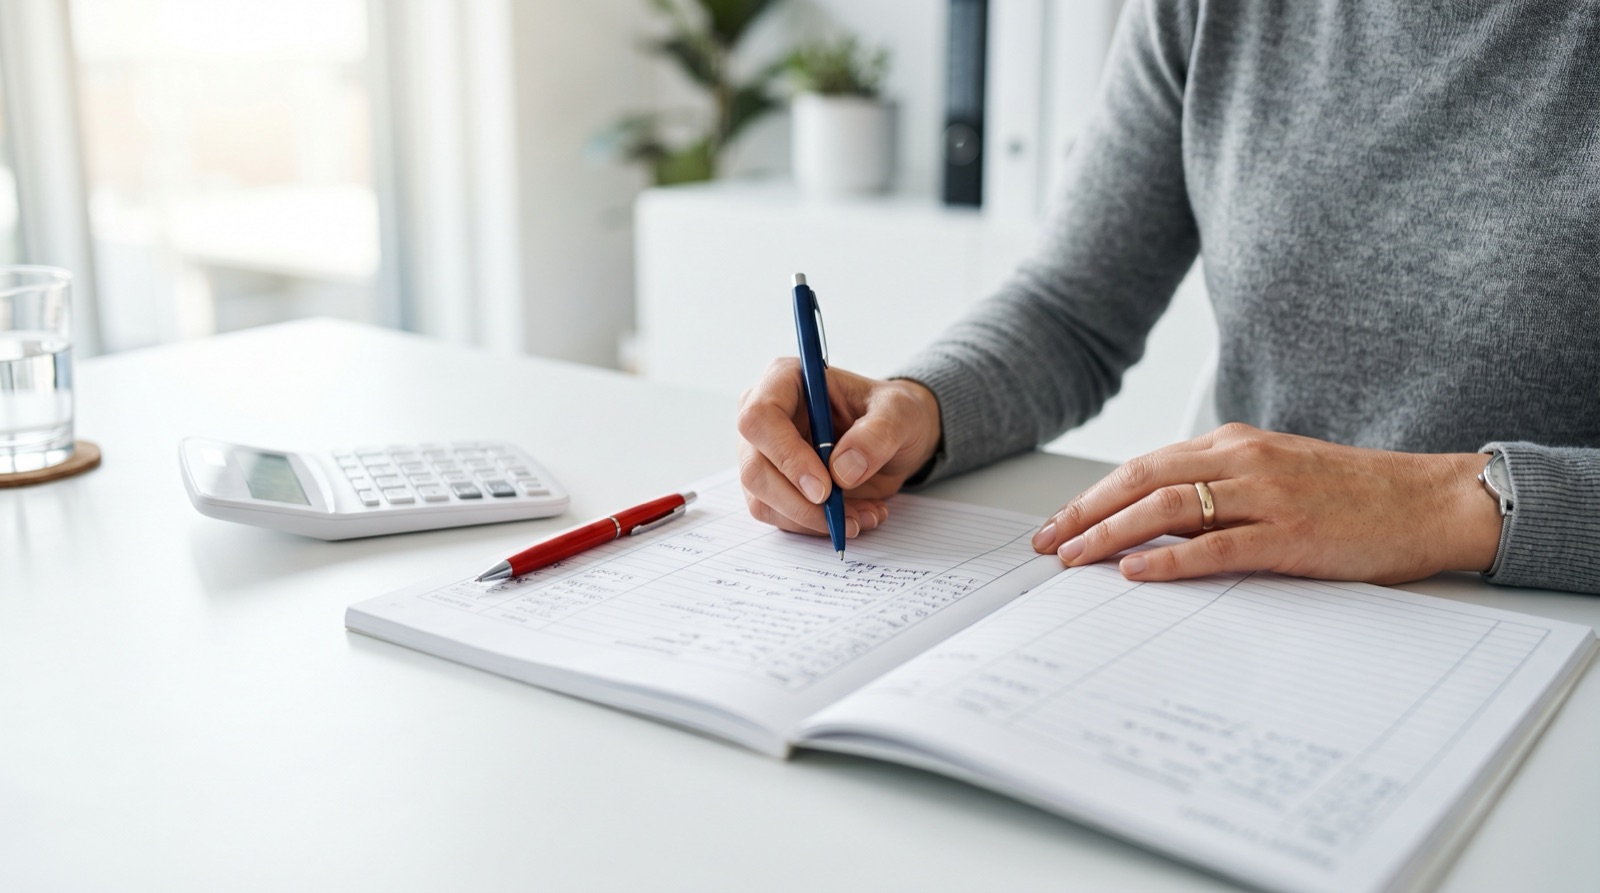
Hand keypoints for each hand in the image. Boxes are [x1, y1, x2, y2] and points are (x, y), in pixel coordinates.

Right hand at [737, 359, 941, 537]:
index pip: (760, 418)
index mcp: (786, 381)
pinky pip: (780, 517)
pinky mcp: (773, 486)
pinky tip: (852, 516)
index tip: (824, 487)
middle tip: (841, 515)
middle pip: (754, 468)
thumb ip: (876, 435)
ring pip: (763, 500)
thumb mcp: (900, 413)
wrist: (897, 439)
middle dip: (798, 502)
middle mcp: (765, 417)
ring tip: (861, 515)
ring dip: (812, 519)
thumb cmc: (893, 414)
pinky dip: (815, 526)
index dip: (786, 456)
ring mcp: (764, 454)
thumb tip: (842, 471)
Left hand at [1030, 423, 1502, 583]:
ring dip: (1111, 534)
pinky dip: (1169, 559)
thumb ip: (1218, 491)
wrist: (1427, 501)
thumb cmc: (1352, 495)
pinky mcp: (1290, 535)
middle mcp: (1242, 461)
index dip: (1093, 496)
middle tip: (1045, 544)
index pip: (1143, 466)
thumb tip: (1154, 524)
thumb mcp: (1274, 477)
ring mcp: (1266, 496)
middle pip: (1140, 479)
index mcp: (1234, 445)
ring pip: (1167, 507)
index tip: (1057, 524)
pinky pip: (1215, 546)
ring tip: (1074, 558)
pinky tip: (1135, 572)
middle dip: (1084, 512)